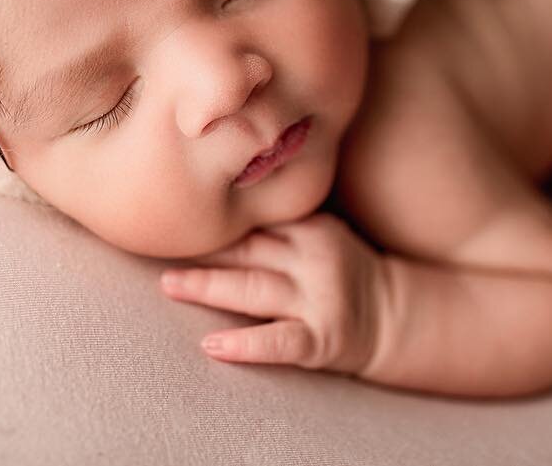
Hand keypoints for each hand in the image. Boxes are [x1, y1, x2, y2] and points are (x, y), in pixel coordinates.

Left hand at [159, 212, 388, 374]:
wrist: (395, 316)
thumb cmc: (344, 271)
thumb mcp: (321, 233)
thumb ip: (278, 223)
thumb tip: (210, 206)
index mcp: (312, 226)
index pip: (254, 220)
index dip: (213, 220)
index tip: (173, 210)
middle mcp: (315, 259)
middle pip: (248, 250)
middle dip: (201, 250)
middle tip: (155, 243)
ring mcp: (318, 301)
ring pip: (254, 290)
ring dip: (208, 287)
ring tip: (169, 285)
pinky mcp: (321, 340)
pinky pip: (278, 341)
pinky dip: (245, 345)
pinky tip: (212, 345)